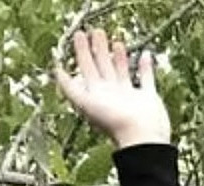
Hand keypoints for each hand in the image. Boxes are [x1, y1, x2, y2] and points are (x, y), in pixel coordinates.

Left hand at [55, 29, 170, 148]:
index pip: (86, 68)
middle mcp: (111, 93)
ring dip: (118, 56)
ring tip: (116, 40)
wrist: (141, 137)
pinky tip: (145, 54)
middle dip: (98, 48)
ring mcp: (129, 95)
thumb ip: (69, 87)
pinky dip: (145, 66)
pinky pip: (146, 77)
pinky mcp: (147, 97)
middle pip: (102, 66)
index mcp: (96, 94)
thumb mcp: (85, 103)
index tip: (80, 34)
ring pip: (121, 70)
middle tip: (96, 31)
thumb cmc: (113, 122)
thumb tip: (55, 70)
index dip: (82, 51)